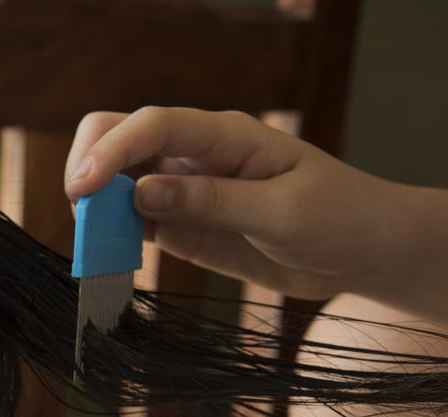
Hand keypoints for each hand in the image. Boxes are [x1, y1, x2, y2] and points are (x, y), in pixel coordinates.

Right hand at [63, 106, 407, 299]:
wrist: (364, 250)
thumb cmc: (341, 218)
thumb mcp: (284, 212)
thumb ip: (213, 201)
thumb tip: (142, 194)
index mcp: (225, 135)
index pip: (154, 125)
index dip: (112, 151)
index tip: (84, 189)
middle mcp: (195, 153)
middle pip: (118, 136)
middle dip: (89, 169)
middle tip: (83, 218)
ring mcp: (183, 187)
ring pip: (116, 181)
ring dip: (95, 209)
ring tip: (94, 248)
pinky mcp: (180, 224)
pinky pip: (131, 222)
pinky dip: (111, 238)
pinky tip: (111, 260)